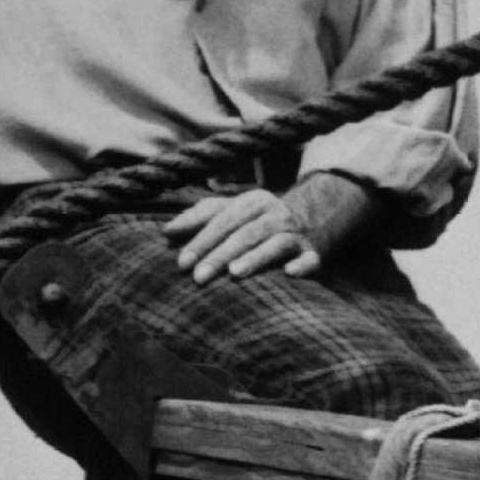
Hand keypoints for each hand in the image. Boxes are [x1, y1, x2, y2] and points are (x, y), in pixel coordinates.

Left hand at [165, 173, 364, 285]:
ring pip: (273, 244)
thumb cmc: (258, 221)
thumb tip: (166, 232)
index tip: (182, 263)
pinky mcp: (313, 253)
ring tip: (235, 273)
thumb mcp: (232, 211)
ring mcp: (295, 233)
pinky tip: (289, 274)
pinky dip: (302, 266)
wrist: (313, 219)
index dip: (201, 240)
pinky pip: (309, 259)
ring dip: (255, 258)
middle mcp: (274, 214)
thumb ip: (200, 218)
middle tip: (199, 278)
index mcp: (252, 201)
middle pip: (244, 234)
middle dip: (220, 255)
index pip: (222, 220)